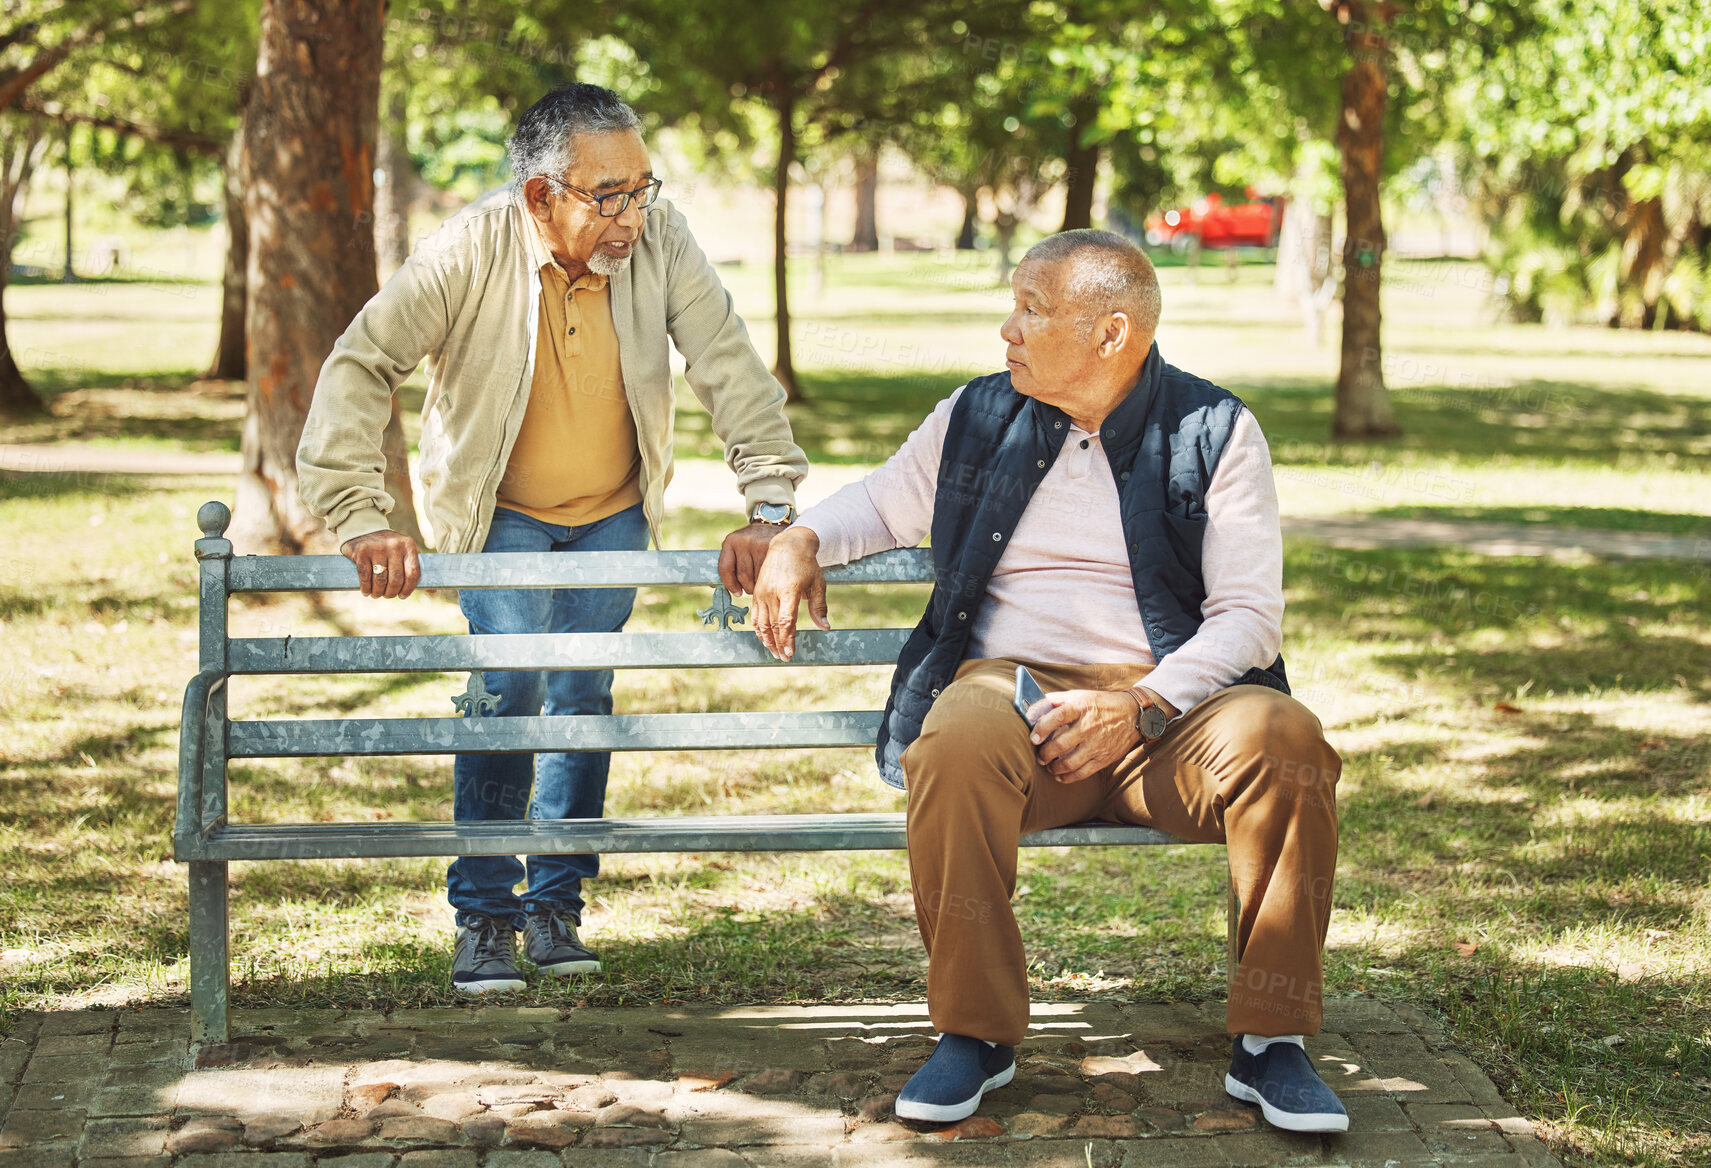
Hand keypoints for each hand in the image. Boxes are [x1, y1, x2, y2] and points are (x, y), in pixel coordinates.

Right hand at [341, 530, 419, 598]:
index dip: (408, 589)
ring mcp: (377, 548)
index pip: (413, 573)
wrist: (365, 530)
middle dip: (391, 593)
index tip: (402, 595)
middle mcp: (394, 545)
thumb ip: (416, 570)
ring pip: (380, 580)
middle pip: (396, 579)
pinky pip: (365, 576)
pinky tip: (367, 591)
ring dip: (378, 592)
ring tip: (377, 594)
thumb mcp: (405, 553)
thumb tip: (433, 591)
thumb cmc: (389, 548)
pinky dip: (366, 588)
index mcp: (408, 546)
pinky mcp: (362, 551)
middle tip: (388, 595)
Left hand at [719, 521, 788, 595]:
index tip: (736, 592)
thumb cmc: (751, 543)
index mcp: (731, 541)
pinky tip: (769, 575)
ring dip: (758, 585)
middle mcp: (744, 541)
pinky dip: (767, 580)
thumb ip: (728, 564)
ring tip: (761, 579)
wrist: (771, 526)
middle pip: (743, 576)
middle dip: (747, 587)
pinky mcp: (773, 550)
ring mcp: (759, 545)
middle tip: (751, 587)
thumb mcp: (737, 548)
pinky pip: (768, 575)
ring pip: (756, 578)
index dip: (730, 584)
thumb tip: (713, 585)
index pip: (725, 568)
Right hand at [750, 526, 828, 660]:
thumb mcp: (818, 584)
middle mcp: (772, 592)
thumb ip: (819, 607)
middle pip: (773, 625)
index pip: (786, 621)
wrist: (788, 546)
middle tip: (785, 658)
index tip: (791, 652)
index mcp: (789, 590)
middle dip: (779, 644)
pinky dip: (759, 630)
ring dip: (767, 640)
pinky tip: (765, 639)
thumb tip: (825, 627)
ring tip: (775, 652)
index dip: (788, 639)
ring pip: (761, 623)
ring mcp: (761, 593)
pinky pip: (755, 615)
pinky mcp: (756, 592)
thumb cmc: (806, 565)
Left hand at [1030, 689, 1149, 783]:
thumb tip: (1034, 708)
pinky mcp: (1104, 758)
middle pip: (1060, 744)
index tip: (1034, 738)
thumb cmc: (1101, 704)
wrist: (1133, 715)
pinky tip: (1060, 775)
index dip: (1042, 728)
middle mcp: (1089, 726)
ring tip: (1048, 766)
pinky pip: (1082, 773)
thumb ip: (1057, 700)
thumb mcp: (1080, 695)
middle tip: (1040, 756)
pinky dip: (1068, 777)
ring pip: (1069, 763)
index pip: (1057, 717)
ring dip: (1054, 768)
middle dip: (1044, 754)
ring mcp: (1097, 744)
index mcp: (1081, 707)